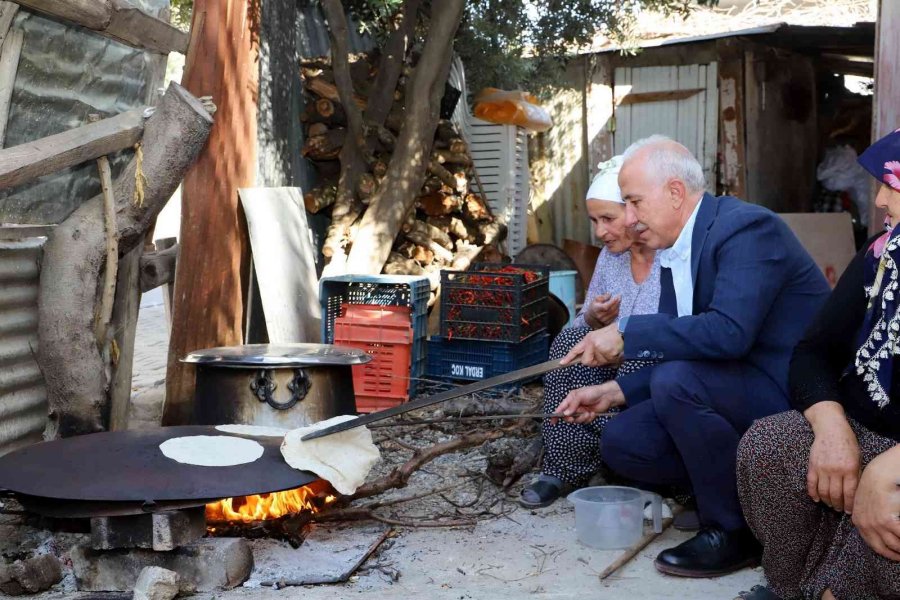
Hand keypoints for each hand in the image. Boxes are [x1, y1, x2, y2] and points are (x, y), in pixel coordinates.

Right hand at [552, 381, 625, 424]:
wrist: (606, 396)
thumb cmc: (592, 392)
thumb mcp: (580, 396)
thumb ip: (572, 405)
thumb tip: (565, 414)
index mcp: (570, 399)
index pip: (561, 408)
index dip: (556, 415)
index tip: (552, 421)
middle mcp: (574, 406)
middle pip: (568, 416)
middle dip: (571, 418)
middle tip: (574, 418)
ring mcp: (581, 411)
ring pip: (577, 420)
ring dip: (582, 418)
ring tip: (588, 412)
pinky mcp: (588, 415)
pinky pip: (585, 421)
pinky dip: (589, 418)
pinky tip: (593, 413)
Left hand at [561, 324, 622, 366]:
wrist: (623, 330)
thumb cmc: (611, 335)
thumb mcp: (597, 337)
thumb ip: (590, 347)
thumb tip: (586, 360)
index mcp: (588, 339)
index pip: (575, 349)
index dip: (568, 357)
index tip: (561, 363)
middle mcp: (591, 343)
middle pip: (586, 361)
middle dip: (593, 361)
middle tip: (602, 354)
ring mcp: (599, 348)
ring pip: (598, 363)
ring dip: (605, 360)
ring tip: (610, 350)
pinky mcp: (607, 353)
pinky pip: (608, 362)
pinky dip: (612, 359)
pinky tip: (615, 351)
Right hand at [586, 294, 620, 327]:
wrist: (591, 318)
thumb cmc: (594, 307)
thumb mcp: (595, 300)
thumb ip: (603, 297)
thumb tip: (610, 294)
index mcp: (596, 309)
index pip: (606, 306)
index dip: (613, 301)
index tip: (618, 296)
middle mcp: (600, 316)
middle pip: (612, 309)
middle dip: (617, 302)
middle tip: (619, 297)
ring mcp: (604, 320)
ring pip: (615, 312)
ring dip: (618, 306)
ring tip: (617, 301)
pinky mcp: (608, 322)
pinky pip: (615, 316)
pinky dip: (617, 310)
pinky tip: (616, 306)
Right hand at [805, 402, 860, 512]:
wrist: (830, 429)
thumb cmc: (847, 443)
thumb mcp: (857, 458)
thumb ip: (855, 475)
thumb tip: (852, 492)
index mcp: (850, 469)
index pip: (849, 493)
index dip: (848, 504)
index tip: (848, 511)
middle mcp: (836, 470)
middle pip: (836, 494)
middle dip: (838, 505)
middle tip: (838, 509)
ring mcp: (822, 468)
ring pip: (823, 491)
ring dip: (827, 501)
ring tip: (829, 505)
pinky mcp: (812, 466)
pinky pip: (811, 483)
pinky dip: (813, 493)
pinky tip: (816, 499)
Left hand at [852, 446, 899, 560]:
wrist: (880, 475)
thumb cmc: (876, 485)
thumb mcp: (867, 502)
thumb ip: (869, 515)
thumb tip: (880, 528)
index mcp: (859, 521)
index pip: (872, 543)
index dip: (885, 551)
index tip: (894, 554)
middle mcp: (865, 525)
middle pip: (883, 548)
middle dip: (895, 554)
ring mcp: (875, 524)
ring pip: (894, 545)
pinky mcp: (887, 521)